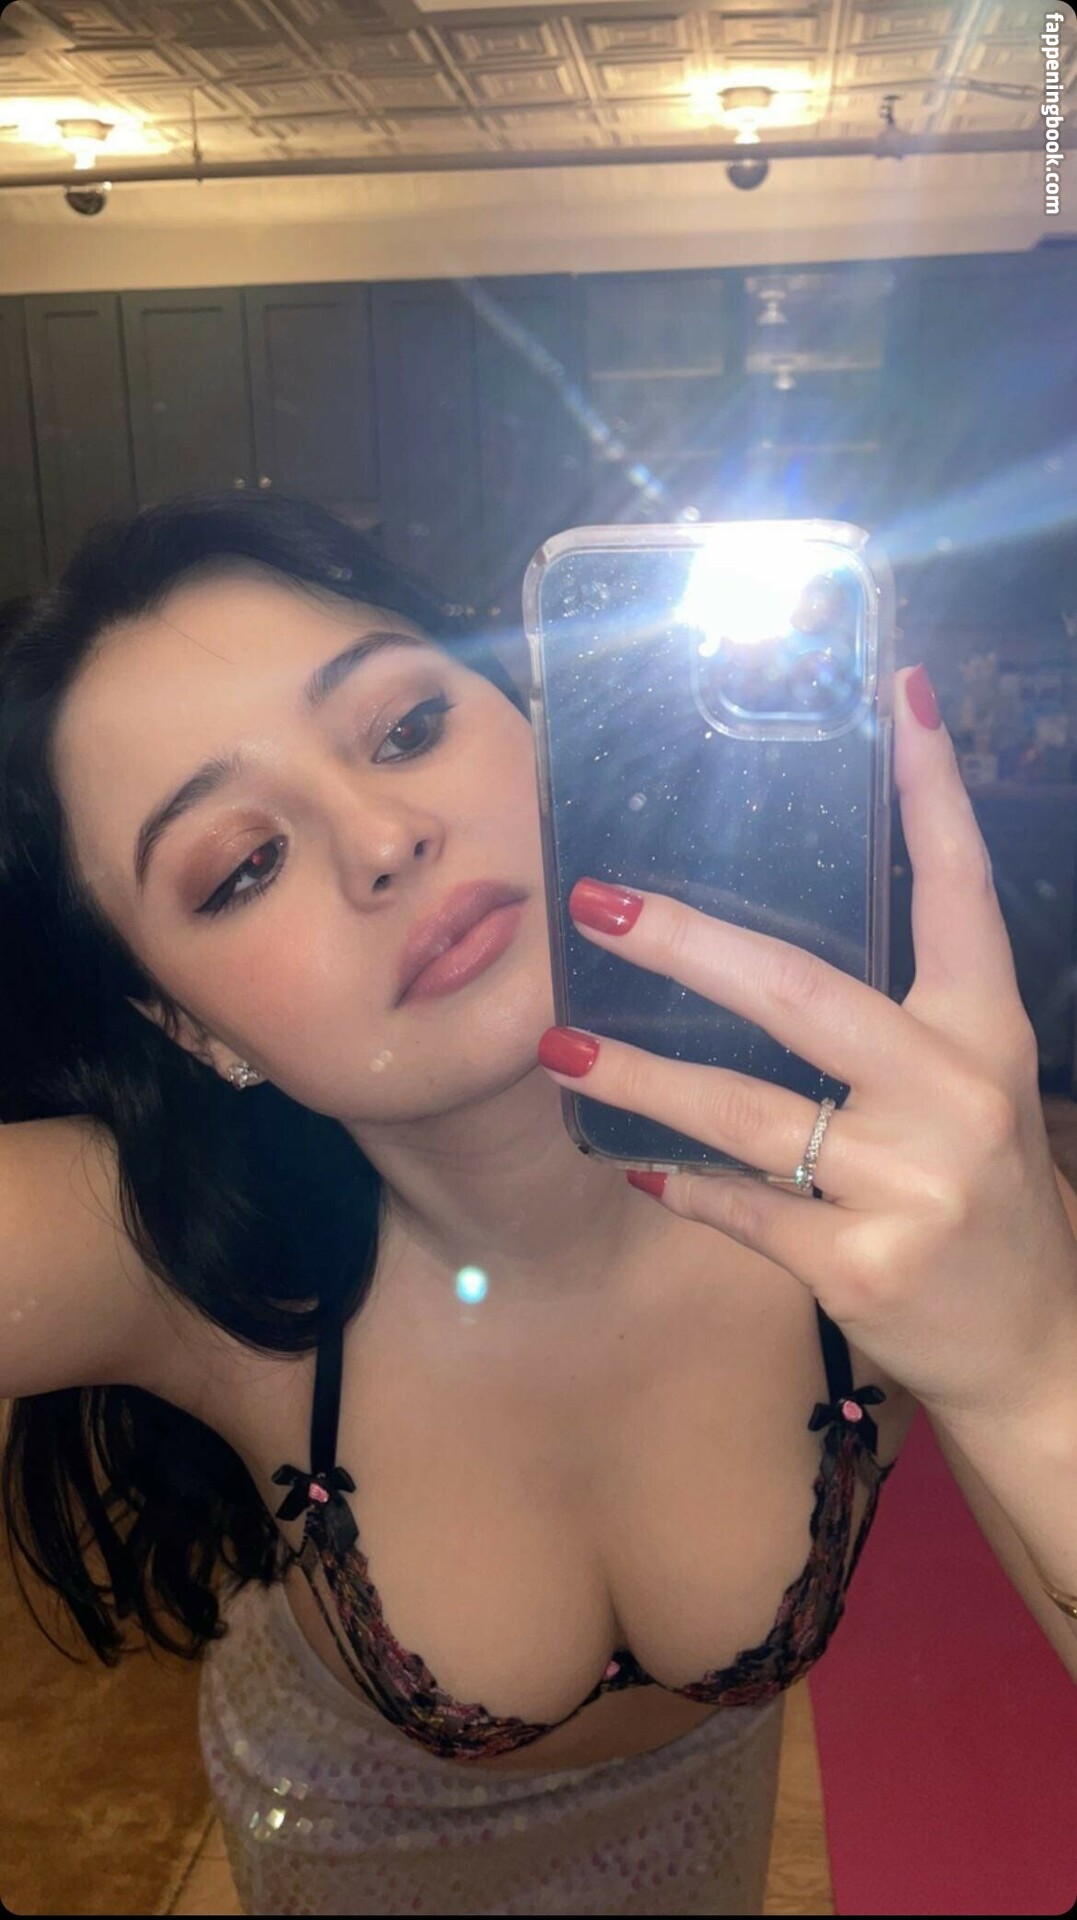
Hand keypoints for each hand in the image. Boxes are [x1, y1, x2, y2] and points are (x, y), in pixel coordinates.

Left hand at [537, 665, 1076, 1421]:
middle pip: (805, 994)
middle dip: (690, 943)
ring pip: (747, 1112)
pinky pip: (741, 1207)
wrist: (1036, 1345)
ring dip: (641, 1076)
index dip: (932, 790)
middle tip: (595, 901)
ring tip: (560, 1044)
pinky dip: (680, 1183)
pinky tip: (629, 1160)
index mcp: (985, 1031)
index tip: (900, 693)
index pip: (959, 889)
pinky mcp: (863, 1264)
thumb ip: (895, 1023)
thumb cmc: (984, 1197)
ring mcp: (914, 1182)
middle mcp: (958, 1093)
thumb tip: (757, 951)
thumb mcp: (970, 1091)